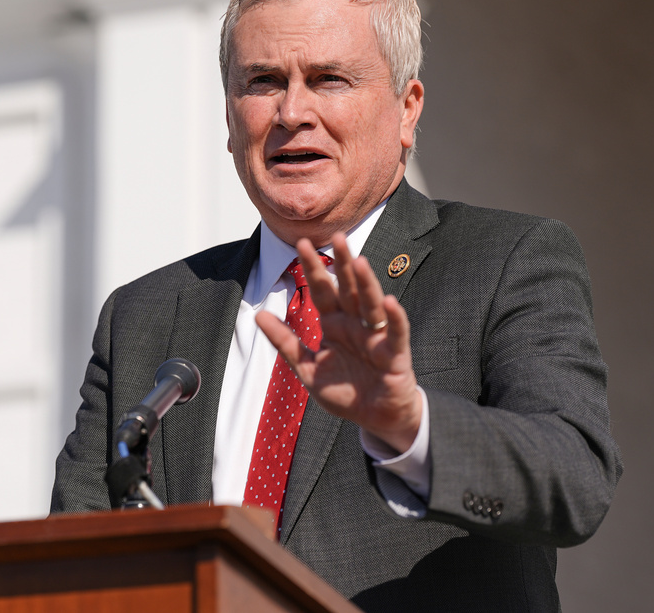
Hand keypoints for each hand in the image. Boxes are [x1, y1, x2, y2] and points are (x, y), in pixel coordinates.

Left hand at [255, 233, 422, 453]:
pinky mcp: (394, 353)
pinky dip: (393, 317)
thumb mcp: (306, 369)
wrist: (375, 417)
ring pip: (370, 304)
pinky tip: (387, 301)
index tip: (300, 244)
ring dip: (366, 283)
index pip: (322, 290)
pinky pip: (395, 332)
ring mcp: (376, 336)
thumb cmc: (344, 392)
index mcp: (334, 324)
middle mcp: (355, 324)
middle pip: (349, 289)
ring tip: (358, 261)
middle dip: (343, 263)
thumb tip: (258, 317)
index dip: (313, 268)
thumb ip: (285, 343)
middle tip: (337, 235)